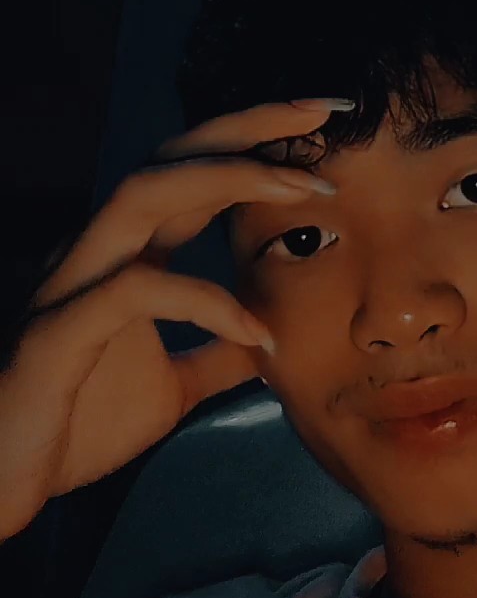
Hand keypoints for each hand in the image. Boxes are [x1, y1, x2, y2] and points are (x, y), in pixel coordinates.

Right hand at [0, 98, 351, 541]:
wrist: (6, 483)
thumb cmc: (79, 424)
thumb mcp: (175, 387)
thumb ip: (218, 355)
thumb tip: (271, 343)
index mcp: (129, 254)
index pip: (195, 172)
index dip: (256, 140)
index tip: (323, 123)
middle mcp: (99, 251)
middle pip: (171, 155)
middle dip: (248, 127)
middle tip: (321, 114)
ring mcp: (73, 284)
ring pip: (141, 193)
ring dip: (227, 179)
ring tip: (303, 192)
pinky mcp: (58, 332)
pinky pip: (134, 291)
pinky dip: (202, 302)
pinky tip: (255, 332)